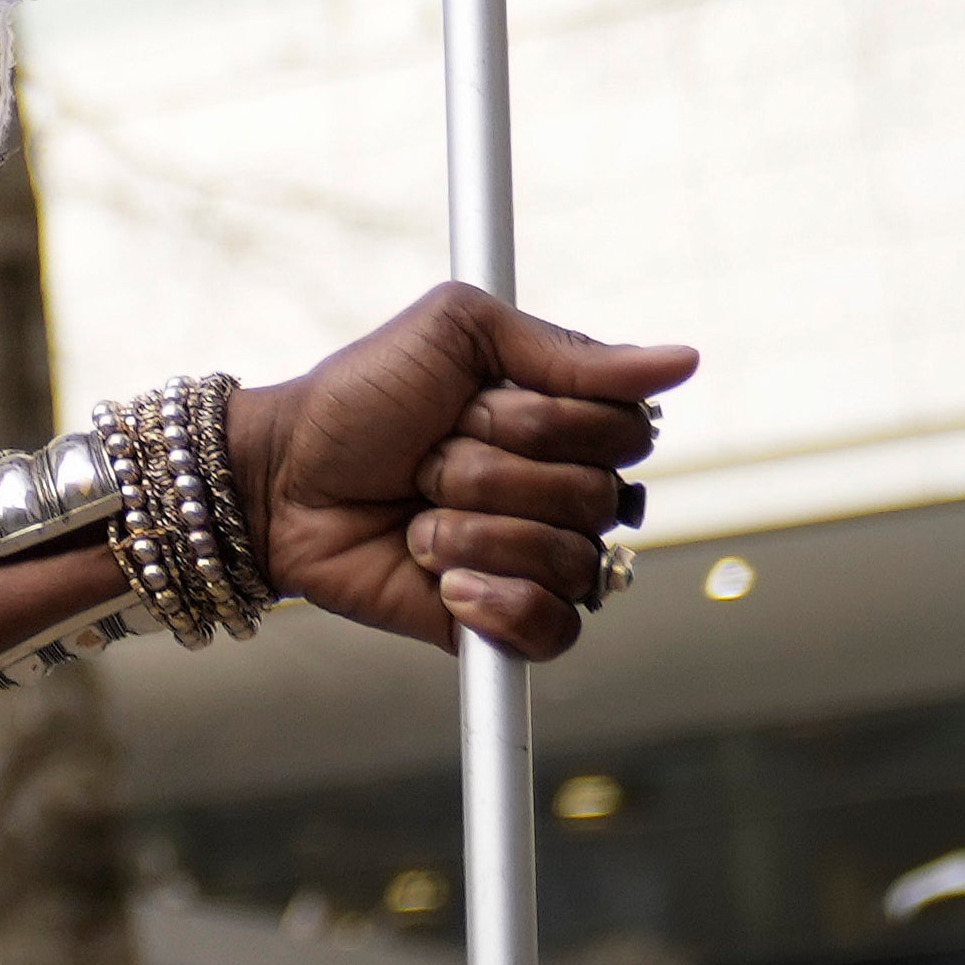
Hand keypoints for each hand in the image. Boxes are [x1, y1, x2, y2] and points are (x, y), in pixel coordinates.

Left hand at [244, 291, 689, 660]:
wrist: (279, 478)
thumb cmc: (360, 399)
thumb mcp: (454, 335)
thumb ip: (563, 350)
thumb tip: (684, 360)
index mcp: (567, 423)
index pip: (625, 429)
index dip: (542, 418)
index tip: (470, 403)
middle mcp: (564, 491)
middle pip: (596, 495)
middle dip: (489, 471)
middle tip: (428, 460)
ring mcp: (537, 558)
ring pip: (570, 559)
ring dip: (473, 531)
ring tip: (418, 517)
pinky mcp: (506, 621)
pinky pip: (556, 630)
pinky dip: (497, 603)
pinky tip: (446, 582)